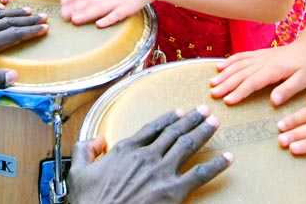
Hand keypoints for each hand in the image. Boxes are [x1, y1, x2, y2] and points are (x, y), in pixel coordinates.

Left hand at [60, 0, 153, 27]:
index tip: (62, 1)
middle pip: (90, 0)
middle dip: (75, 7)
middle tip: (63, 14)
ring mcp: (117, 1)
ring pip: (100, 8)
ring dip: (87, 14)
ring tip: (75, 20)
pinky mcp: (127, 9)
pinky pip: (117, 15)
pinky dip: (108, 19)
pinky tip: (99, 24)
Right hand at [70, 107, 230, 203]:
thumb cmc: (90, 202)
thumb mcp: (78, 173)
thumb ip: (85, 151)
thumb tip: (96, 140)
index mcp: (126, 150)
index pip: (152, 128)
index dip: (168, 118)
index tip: (179, 112)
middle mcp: (147, 156)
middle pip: (174, 132)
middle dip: (192, 119)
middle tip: (204, 111)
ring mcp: (162, 172)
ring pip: (188, 145)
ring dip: (204, 132)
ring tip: (214, 123)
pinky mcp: (173, 191)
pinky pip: (200, 174)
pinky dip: (216, 165)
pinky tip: (227, 159)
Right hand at [209, 40, 305, 105]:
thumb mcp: (304, 80)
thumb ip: (288, 90)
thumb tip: (273, 102)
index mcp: (273, 69)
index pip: (252, 82)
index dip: (239, 92)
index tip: (227, 101)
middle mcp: (263, 61)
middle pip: (241, 73)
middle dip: (226, 84)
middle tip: (213, 94)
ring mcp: (260, 56)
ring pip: (238, 64)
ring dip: (224, 73)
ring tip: (212, 82)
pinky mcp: (259, 53)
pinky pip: (241, 56)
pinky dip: (229, 61)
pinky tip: (220, 66)